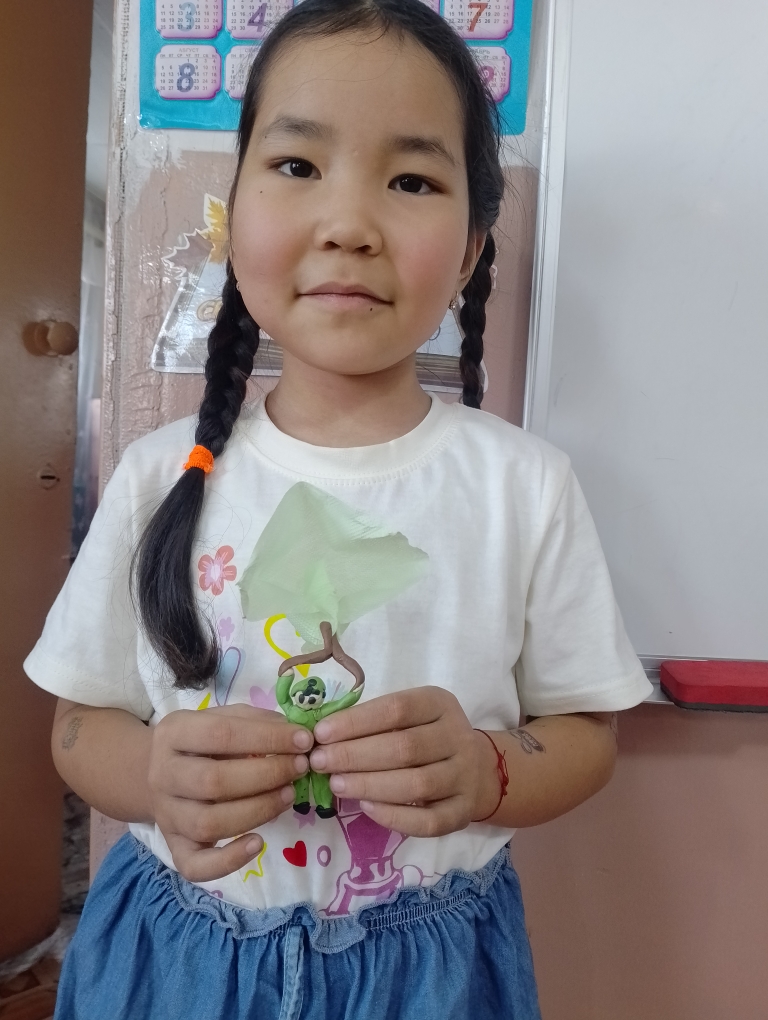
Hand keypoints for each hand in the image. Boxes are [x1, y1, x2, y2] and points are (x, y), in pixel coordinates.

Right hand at [147, 704, 311, 881]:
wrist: (157, 772)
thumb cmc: (202, 742)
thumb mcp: (222, 718)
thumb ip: (256, 721)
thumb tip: (295, 735)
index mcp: (173, 733)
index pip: (221, 733)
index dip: (267, 738)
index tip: (304, 741)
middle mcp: (163, 774)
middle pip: (213, 781)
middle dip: (267, 775)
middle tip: (300, 768)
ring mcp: (166, 814)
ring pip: (208, 823)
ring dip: (258, 811)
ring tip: (288, 795)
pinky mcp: (174, 847)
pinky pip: (195, 865)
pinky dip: (228, 861)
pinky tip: (258, 843)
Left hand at [309, 686, 498, 836]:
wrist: (478, 768)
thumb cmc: (427, 735)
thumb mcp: (410, 715)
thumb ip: (374, 722)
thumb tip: (323, 736)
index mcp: (440, 704)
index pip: (397, 709)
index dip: (356, 722)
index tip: (321, 733)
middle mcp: (458, 738)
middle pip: (405, 748)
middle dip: (355, 755)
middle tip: (319, 762)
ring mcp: (465, 777)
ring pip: (417, 785)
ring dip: (370, 785)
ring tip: (336, 784)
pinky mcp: (463, 813)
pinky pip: (428, 821)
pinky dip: (394, 816)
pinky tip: (366, 808)